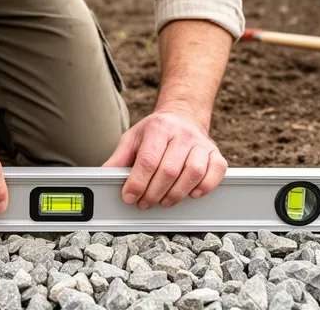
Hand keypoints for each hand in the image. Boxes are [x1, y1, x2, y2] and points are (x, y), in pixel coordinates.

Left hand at [102, 109, 227, 209]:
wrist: (183, 116)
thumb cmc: (155, 132)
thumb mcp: (132, 139)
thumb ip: (118, 159)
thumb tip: (103, 178)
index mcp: (158, 128)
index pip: (148, 160)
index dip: (138, 183)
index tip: (129, 197)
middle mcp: (182, 134)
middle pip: (169, 170)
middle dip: (153, 193)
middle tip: (144, 203)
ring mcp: (201, 143)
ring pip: (193, 172)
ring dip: (177, 194)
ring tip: (164, 201)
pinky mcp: (215, 153)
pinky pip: (216, 171)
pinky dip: (205, 186)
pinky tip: (191, 194)